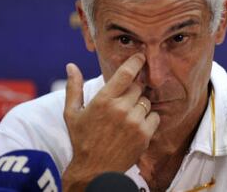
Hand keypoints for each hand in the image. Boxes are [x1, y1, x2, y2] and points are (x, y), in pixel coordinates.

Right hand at [62, 53, 159, 191]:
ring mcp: (134, 122)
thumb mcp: (72, 113)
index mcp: (103, 100)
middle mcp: (120, 109)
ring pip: (146, 102)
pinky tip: (135, 126)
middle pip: (138, 87)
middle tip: (124, 101)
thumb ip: (73, 87)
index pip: (126, 73)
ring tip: (127, 117)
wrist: (95, 170)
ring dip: (140, 105)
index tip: (141, 57)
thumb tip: (71, 65)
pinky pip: (154, 117)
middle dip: (133, 90)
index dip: (136, 62)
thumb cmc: (82, 140)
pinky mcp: (144, 135)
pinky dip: (148, 119)